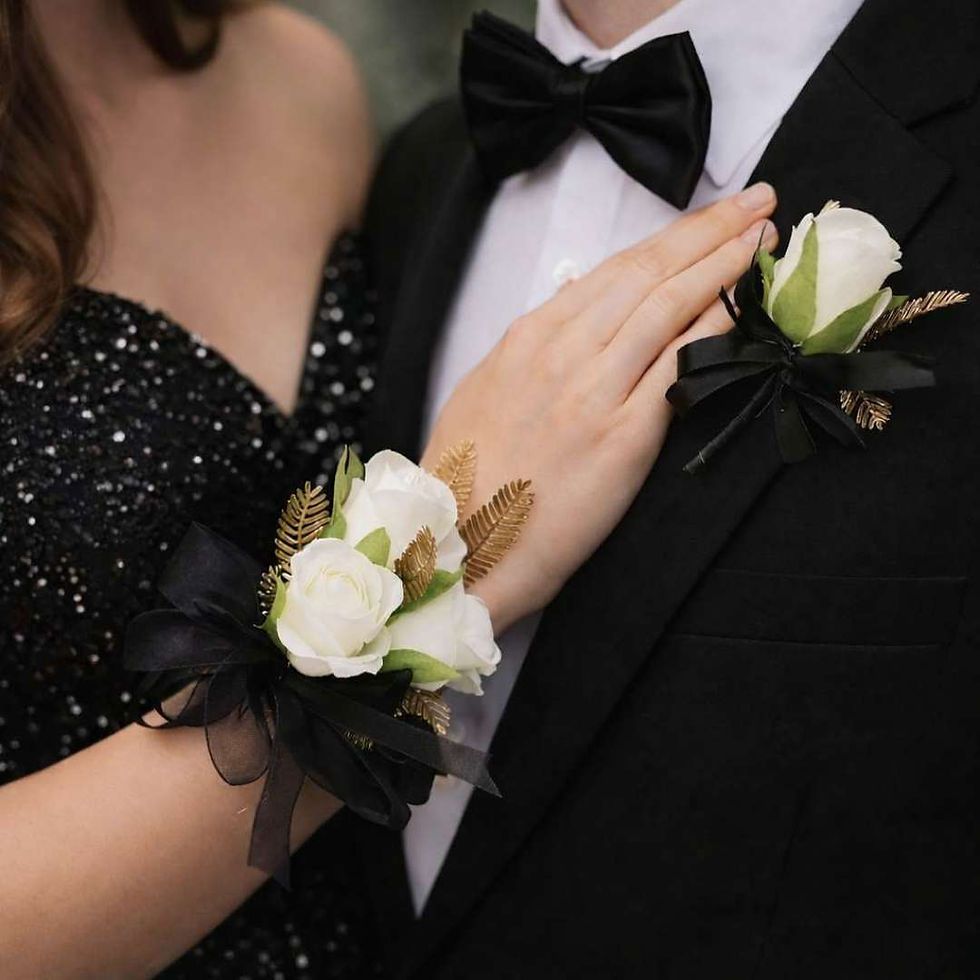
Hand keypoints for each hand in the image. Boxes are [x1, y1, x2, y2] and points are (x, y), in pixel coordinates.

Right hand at [423, 183, 777, 631]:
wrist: (461, 543)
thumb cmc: (469, 474)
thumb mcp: (486, 390)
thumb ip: (534, 349)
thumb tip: (577, 314)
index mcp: (527, 338)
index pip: (614, 269)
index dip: (670, 236)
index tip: (709, 216)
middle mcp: (561, 353)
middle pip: (648, 273)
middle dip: (708, 230)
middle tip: (756, 199)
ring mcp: (592, 393)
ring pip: (667, 309)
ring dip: (721, 265)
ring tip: (761, 237)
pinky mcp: (620, 439)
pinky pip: (675, 370)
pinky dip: (711, 330)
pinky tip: (741, 305)